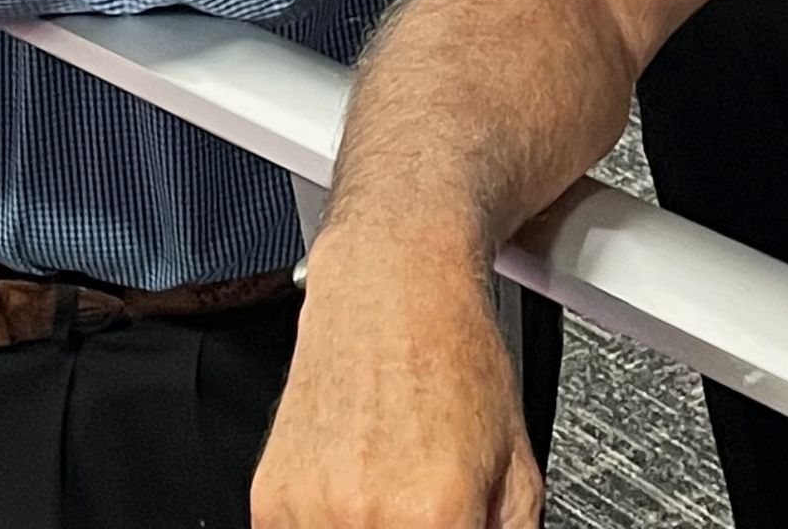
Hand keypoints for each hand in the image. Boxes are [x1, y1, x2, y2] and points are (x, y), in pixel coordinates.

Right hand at [253, 239, 543, 528]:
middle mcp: (365, 517)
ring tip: (391, 499)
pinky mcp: (270, 499)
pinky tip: (356, 491)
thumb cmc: (453, 356)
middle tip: (420, 512)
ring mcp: (309, 509)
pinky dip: (328, 526)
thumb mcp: (518, 468)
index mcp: (435, 518)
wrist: (392, 283)